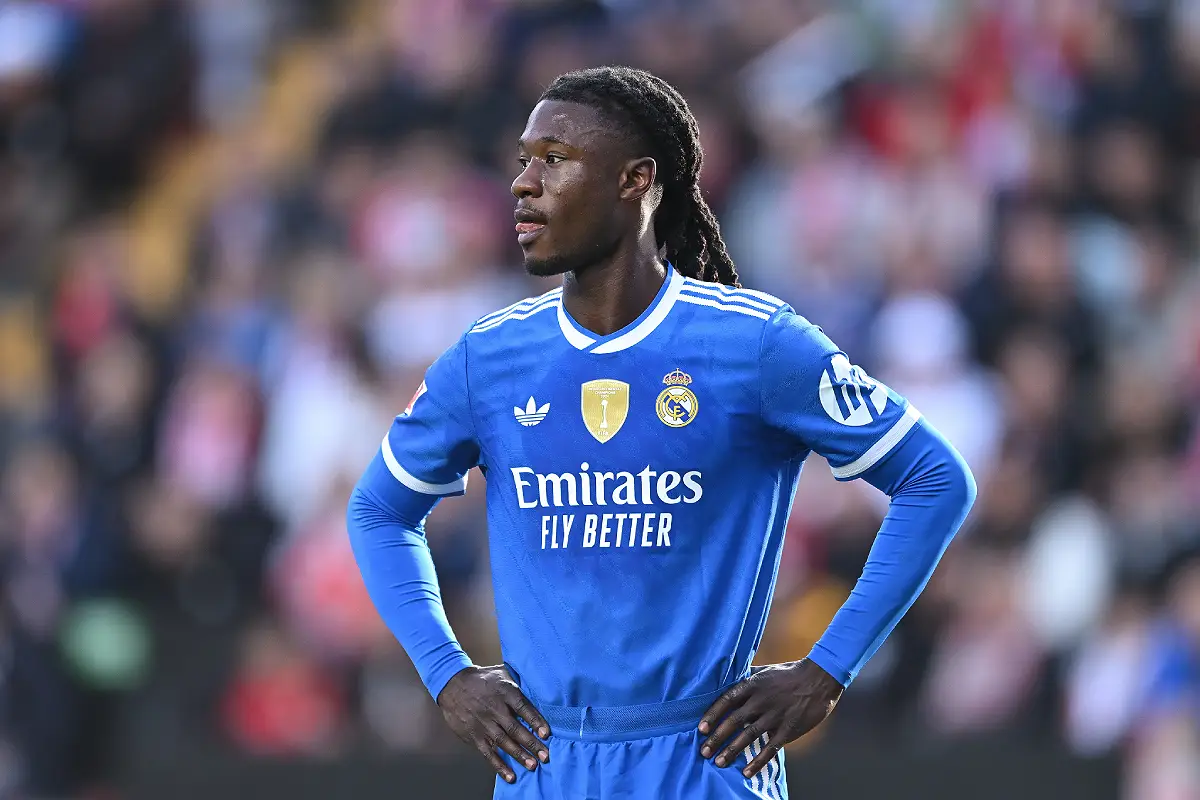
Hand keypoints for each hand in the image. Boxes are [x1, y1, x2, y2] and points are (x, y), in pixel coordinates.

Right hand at [437, 665, 550, 783]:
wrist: (453, 684)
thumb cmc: (483, 679)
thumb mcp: (502, 673)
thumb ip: (519, 682)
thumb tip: (541, 688)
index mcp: (505, 692)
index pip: (523, 708)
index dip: (535, 721)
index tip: (546, 733)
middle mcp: (494, 709)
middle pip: (515, 728)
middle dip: (531, 744)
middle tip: (545, 756)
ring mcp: (483, 723)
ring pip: (503, 742)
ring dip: (518, 755)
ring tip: (532, 765)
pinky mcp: (474, 735)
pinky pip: (488, 753)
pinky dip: (499, 765)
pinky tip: (510, 775)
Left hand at [698, 659, 843, 777]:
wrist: (819, 679)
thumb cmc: (789, 673)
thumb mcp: (765, 671)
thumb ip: (747, 678)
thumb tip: (727, 681)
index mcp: (753, 685)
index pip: (727, 700)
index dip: (712, 714)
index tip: (701, 728)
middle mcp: (761, 701)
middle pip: (734, 721)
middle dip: (717, 737)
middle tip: (704, 751)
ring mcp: (775, 716)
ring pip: (749, 736)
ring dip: (732, 751)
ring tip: (719, 762)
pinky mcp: (789, 729)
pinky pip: (770, 748)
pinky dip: (758, 761)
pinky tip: (747, 772)